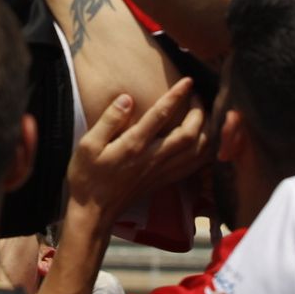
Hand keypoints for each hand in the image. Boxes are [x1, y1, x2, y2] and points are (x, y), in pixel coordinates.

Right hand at [65, 78, 206, 224]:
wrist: (93, 213)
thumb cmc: (87, 177)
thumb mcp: (88, 145)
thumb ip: (108, 120)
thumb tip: (127, 98)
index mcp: (134, 146)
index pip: (161, 115)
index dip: (177, 95)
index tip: (187, 81)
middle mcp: (153, 158)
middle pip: (190, 135)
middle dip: (199, 113)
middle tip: (197, 97)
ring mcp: (161, 172)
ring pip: (197, 152)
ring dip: (207, 132)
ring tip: (204, 116)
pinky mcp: (164, 181)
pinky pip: (193, 166)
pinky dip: (204, 152)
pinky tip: (203, 142)